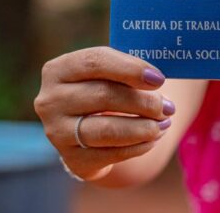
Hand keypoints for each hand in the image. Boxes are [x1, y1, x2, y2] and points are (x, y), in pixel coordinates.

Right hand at [34, 46, 175, 181]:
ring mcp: (57, 132)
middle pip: (103, 96)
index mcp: (58, 69)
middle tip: (168, 106)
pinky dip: (138, 146)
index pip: (95, 61)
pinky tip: (153, 138)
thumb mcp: (108, 72)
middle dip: (143, 101)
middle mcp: (51, 100)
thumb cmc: (102, 89)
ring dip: (143, 127)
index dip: (130, 69)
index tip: (159, 79)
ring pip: (107, 129)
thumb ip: (127, 69)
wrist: (86, 129)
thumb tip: (157, 79)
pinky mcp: (72, 158)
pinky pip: (111, 154)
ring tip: (165, 123)